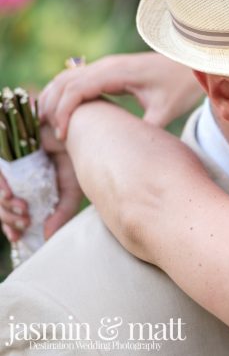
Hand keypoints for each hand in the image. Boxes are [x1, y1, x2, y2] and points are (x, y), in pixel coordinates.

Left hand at [0, 125, 81, 241]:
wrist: (78, 133)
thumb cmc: (78, 160)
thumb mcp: (71, 192)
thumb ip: (61, 214)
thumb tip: (47, 237)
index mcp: (31, 190)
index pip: (12, 212)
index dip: (10, 226)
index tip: (17, 237)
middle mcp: (18, 179)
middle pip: (2, 206)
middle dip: (8, 219)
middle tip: (24, 222)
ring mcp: (12, 167)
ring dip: (4, 207)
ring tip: (22, 209)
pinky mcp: (8, 154)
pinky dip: (2, 188)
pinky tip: (11, 195)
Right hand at [39, 52, 202, 139]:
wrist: (191, 64)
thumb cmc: (181, 87)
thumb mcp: (166, 111)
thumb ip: (146, 128)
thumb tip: (131, 151)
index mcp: (118, 73)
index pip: (77, 89)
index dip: (65, 112)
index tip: (63, 137)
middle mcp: (108, 65)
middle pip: (65, 82)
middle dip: (53, 107)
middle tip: (50, 135)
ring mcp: (107, 66)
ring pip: (67, 77)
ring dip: (55, 98)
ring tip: (50, 126)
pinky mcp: (110, 71)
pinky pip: (79, 78)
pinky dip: (65, 93)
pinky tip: (64, 113)